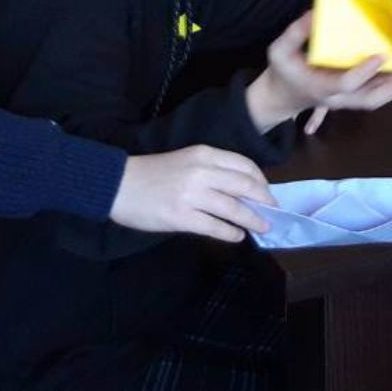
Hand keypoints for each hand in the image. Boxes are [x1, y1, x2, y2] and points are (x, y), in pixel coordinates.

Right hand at [109, 145, 273, 242]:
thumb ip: (213, 170)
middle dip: (265, 202)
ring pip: (234, 209)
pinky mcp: (181, 217)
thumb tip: (243, 189)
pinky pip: (215, 227)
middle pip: (246, 187)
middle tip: (273, 212)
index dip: (262, 182)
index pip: (245, 166)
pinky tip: (237, 236)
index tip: (268, 194)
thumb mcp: (187, 160)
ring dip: (253, 220)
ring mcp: (192, 195)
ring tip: (263, 227)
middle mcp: (202, 172)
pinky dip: (231, 233)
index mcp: (205, 154)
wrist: (118, 185)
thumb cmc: (153, 173)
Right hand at [249, 12, 391, 127]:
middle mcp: (339, 98)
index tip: (381, 54)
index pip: (346, 83)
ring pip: (381, 95)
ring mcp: (349, 99)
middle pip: (373, 98)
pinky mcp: (356, 94)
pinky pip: (381, 90)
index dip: (364, 71)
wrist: (283, 96)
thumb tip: (315, 12)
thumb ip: (295, 33)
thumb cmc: (283, 71)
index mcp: (320, 87)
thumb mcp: (279, 50)